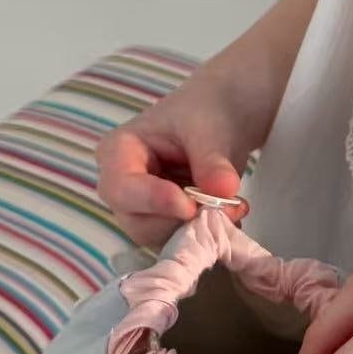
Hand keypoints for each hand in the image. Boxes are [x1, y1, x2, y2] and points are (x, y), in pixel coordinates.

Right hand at [97, 69, 266, 247]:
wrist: (225, 116)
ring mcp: (143, 210)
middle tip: (226, 209)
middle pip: (139, 223)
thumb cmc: (206, 111)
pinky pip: (181, 242)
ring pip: (162, 239)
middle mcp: (123, 187)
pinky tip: (231, 213)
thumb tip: (224, 190)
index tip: (190, 206)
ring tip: (235, 206)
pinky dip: (208, 233)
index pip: (121, 188)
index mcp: (118, 152)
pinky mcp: (166, 225)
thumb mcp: (211, 128)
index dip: (153, 201)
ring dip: (200, 230)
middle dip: (183, 221)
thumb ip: (212, 160)